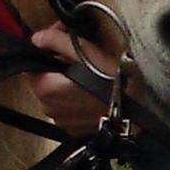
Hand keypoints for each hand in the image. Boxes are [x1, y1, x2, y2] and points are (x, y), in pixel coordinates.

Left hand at [30, 22, 121, 138]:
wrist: (138, 106)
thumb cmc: (113, 78)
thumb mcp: (84, 51)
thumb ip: (56, 41)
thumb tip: (37, 38)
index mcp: (46, 89)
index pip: (32, 68)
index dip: (45, 53)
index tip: (59, 45)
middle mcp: (50, 109)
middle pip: (43, 84)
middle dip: (54, 70)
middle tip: (76, 58)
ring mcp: (63, 122)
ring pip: (55, 99)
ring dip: (64, 87)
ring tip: (86, 77)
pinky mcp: (76, 130)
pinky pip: (68, 112)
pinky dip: (74, 102)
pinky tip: (90, 93)